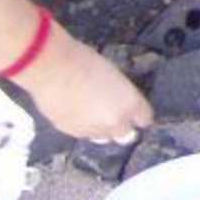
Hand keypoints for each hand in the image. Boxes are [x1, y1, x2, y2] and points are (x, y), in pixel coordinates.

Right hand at [20, 29, 153, 143]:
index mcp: (130, 104)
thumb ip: (121, 95)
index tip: (137, 112)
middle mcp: (115, 122)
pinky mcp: (72, 134)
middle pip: (127, 135)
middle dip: (123, 127)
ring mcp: (93, 131)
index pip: (145, 119)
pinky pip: (84, 135)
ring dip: (103, 130)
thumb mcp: (114, 75)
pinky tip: (78, 113)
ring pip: (104, 138)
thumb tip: (118, 102)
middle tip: (115, 115)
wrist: (54, 70)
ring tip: (95, 115)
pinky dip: (84, 128)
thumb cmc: (86, 61)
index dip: (140, 115)